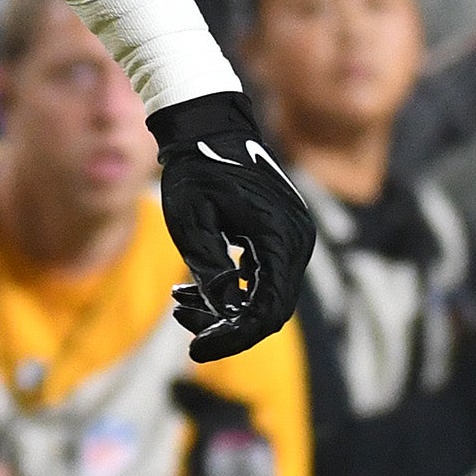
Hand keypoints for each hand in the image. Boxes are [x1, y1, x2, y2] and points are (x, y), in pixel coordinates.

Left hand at [151, 91, 317, 361]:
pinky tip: (190, 292)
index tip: (196, 350)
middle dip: (226, 326)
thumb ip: (209, 268)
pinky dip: (230, 289)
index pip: (268, 310)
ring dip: (223, 308)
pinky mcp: (278, 233)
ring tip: (179, 304)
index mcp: (280, 236)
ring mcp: (291, 236)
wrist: (207, 124)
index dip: (233, 337)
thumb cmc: (195, 168)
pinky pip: (261, 276)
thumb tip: (225, 310)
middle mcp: (296, 239)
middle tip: (185, 332)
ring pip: (264, 295)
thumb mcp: (191, 221)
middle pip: (270, 309)